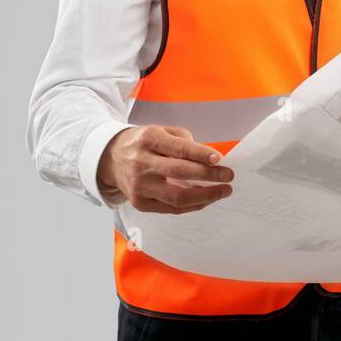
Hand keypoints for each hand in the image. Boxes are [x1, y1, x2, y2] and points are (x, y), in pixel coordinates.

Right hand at [97, 125, 234, 212]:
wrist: (110, 159)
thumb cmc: (144, 143)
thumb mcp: (160, 131)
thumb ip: (184, 142)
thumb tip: (211, 160)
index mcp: (148, 140)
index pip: (178, 149)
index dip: (200, 154)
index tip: (219, 159)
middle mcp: (142, 164)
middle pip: (179, 173)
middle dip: (209, 176)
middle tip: (229, 176)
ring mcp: (140, 186)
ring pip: (177, 197)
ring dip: (205, 196)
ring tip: (223, 191)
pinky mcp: (140, 203)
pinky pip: (172, 208)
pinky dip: (193, 205)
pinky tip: (207, 199)